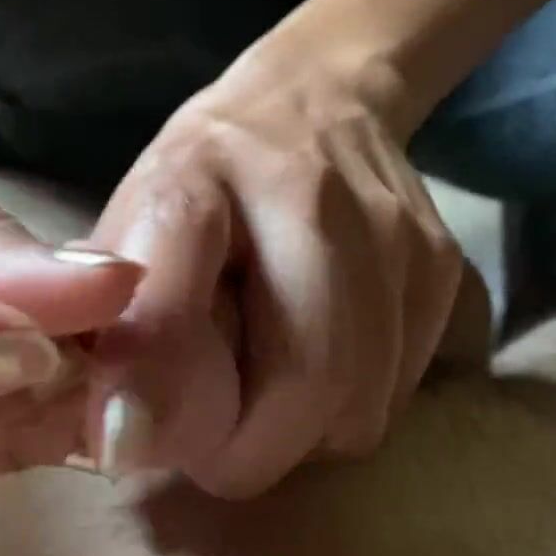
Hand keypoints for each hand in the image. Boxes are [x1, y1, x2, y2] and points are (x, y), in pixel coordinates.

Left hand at [81, 47, 490, 497]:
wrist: (320, 99)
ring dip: (304, 438)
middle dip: (252, 449)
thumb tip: (112, 438)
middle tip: (215, 455)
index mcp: (196, 180)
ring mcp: (391, 231)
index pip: (174, 288)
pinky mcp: (443, 267)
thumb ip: (111, 321)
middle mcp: (307, 195)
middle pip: (308, 377)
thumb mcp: (133, 228)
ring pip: (361, 405)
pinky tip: (319, 370)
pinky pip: (396, 395)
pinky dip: (349, 412)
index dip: (153, 378)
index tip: (129, 446)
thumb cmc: (206, 184)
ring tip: (265, 402)